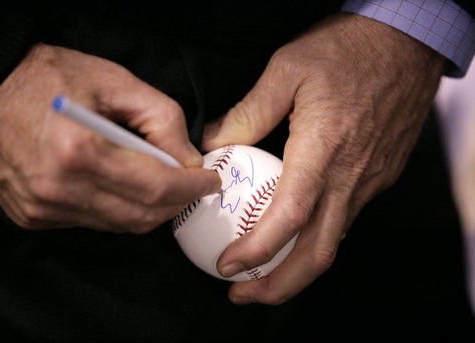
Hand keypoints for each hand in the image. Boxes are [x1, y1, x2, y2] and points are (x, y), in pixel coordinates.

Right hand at [0, 44, 220, 232]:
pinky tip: (120, 184)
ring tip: (158, 180)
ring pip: (119, 225)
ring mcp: (42, 208)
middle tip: (190, 183)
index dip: (191, 188)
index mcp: (79, 150)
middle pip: (141, 216)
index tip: (209, 181)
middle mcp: (58, 188)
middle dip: (175, 203)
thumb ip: (162, 119)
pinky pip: (92, 222)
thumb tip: (188, 160)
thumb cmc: (46, 78)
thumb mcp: (113, 81)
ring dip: (149, 208)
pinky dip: (117, 209)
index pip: (155, 188)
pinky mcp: (33, 216)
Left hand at [202, 13, 444, 304]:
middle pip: (317, 252)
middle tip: (243, 294)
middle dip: (279, 286)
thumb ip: (247, 113)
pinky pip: (344, 219)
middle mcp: (350, 176)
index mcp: (323, 149)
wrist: (406, 43)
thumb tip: (214, 145)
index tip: (228, 266)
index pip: (290, 216)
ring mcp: (368, 181)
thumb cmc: (347, 50)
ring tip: (261, 272)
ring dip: (296, 268)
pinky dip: (315, 239)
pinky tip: (294, 234)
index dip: (257, 250)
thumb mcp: (286, 70)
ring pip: (332, 241)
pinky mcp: (378, 177)